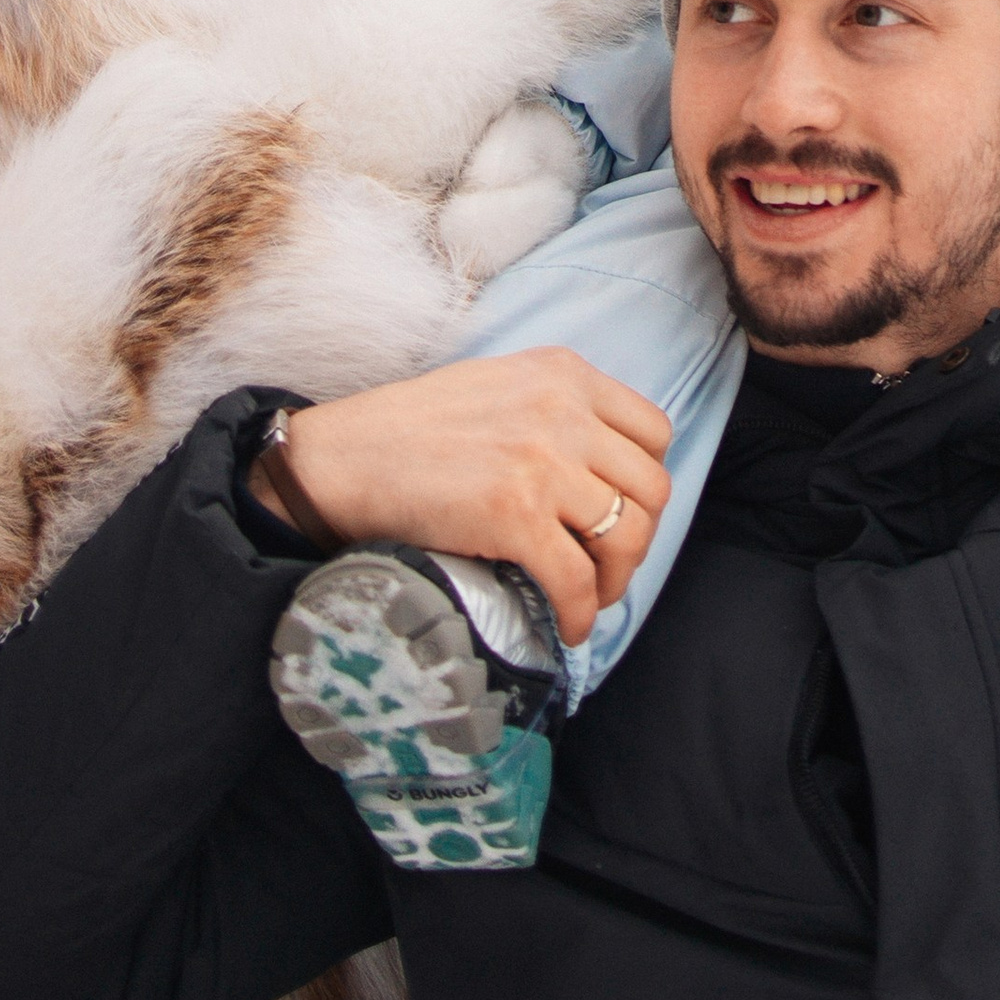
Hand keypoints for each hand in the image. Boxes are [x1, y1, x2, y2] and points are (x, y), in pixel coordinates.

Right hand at [270, 350, 671, 644]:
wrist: (345, 458)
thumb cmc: (412, 429)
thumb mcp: (501, 385)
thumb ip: (556, 408)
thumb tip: (600, 470)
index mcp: (564, 372)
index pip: (653, 432)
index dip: (644, 481)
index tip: (622, 511)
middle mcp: (564, 410)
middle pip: (651, 487)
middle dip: (638, 537)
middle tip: (608, 565)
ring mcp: (543, 462)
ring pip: (627, 534)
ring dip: (616, 578)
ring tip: (590, 596)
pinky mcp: (516, 516)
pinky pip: (577, 580)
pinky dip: (580, 614)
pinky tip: (565, 627)